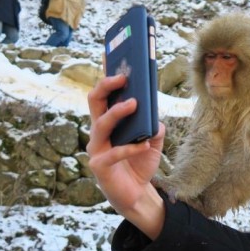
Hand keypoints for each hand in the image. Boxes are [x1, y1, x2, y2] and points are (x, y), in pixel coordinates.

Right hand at [87, 74, 165, 238]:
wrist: (137, 194)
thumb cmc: (140, 163)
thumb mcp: (152, 141)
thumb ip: (153, 126)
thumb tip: (154, 116)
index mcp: (108, 122)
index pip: (104, 95)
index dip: (105, 75)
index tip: (111, 56)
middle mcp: (98, 132)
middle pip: (95, 102)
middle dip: (107, 86)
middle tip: (124, 77)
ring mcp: (96, 148)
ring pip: (101, 123)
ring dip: (118, 112)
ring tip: (134, 103)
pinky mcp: (100, 166)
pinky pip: (115, 152)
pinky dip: (131, 147)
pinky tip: (145, 144)